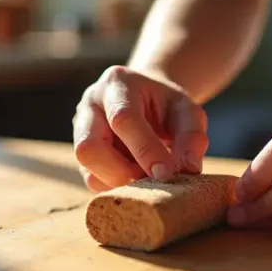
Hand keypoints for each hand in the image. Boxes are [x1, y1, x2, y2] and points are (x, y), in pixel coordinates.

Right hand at [73, 65, 208, 191]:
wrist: (145, 100)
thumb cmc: (166, 105)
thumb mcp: (186, 110)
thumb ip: (191, 136)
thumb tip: (189, 169)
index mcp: (117, 84)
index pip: (123, 119)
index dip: (145, 150)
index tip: (167, 173)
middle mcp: (89, 106)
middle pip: (88, 148)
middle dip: (122, 173)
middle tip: (151, 177)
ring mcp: (80, 132)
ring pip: (88, 170)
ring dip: (120, 182)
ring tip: (145, 174)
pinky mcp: (81, 156)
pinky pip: (93, 182)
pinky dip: (117, 186)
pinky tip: (135, 174)